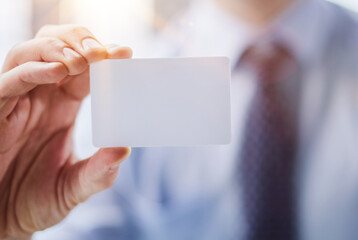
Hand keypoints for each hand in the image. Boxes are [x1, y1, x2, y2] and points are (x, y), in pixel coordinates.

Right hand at [0, 25, 131, 238]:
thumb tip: (124, 149)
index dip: (104, 58)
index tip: (125, 53)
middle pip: (57, 49)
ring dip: (58, 49)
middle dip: (80, 41)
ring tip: (84, 61)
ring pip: (30, 54)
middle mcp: (41, 98)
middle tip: (104, 52)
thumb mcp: (75, 186)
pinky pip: (11, 80)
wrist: (4, 220)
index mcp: (64, 107)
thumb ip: (99, 171)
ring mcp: (18, 101)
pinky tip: (59, 72)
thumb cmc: (37, 199)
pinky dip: (34, 71)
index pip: (86, 71)